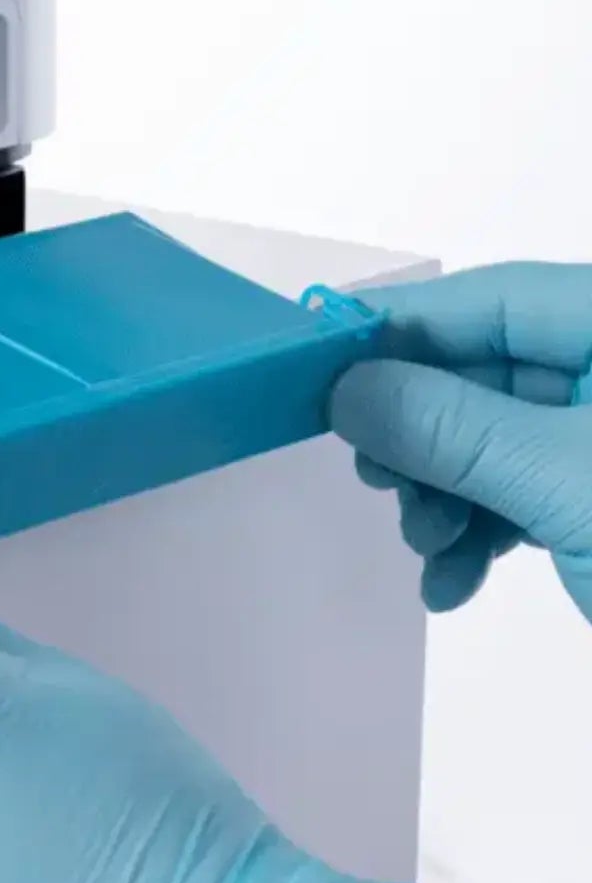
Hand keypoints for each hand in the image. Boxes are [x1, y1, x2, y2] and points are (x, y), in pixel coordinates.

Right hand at [328, 265, 591, 617]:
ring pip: (494, 440)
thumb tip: (346, 389)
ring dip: (442, 496)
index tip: (315, 366)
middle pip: (484, 373)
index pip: (494, 300)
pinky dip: (482, 534)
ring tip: (430, 548)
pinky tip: (455, 583)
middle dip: (423, 438)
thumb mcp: (567, 482)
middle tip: (380, 482)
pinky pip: (526, 491)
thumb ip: (450, 427)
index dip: (400, 326)